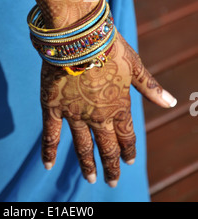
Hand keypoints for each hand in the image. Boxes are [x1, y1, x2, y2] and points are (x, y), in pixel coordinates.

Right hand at [40, 31, 176, 186]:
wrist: (78, 37)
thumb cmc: (109, 46)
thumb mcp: (134, 65)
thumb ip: (150, 87)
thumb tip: (171, 103)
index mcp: (119, 106)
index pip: (126, 135)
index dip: (128, 150)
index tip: (129, 162)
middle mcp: (98, 116)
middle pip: (106, 147)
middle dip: (111, 166)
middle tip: (112, 181)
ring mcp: (75, 114)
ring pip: (82, 146)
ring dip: (87, 165)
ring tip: (91, 180)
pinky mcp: (53, 107)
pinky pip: (51, 134)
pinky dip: (49, 151)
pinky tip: (47, 165)